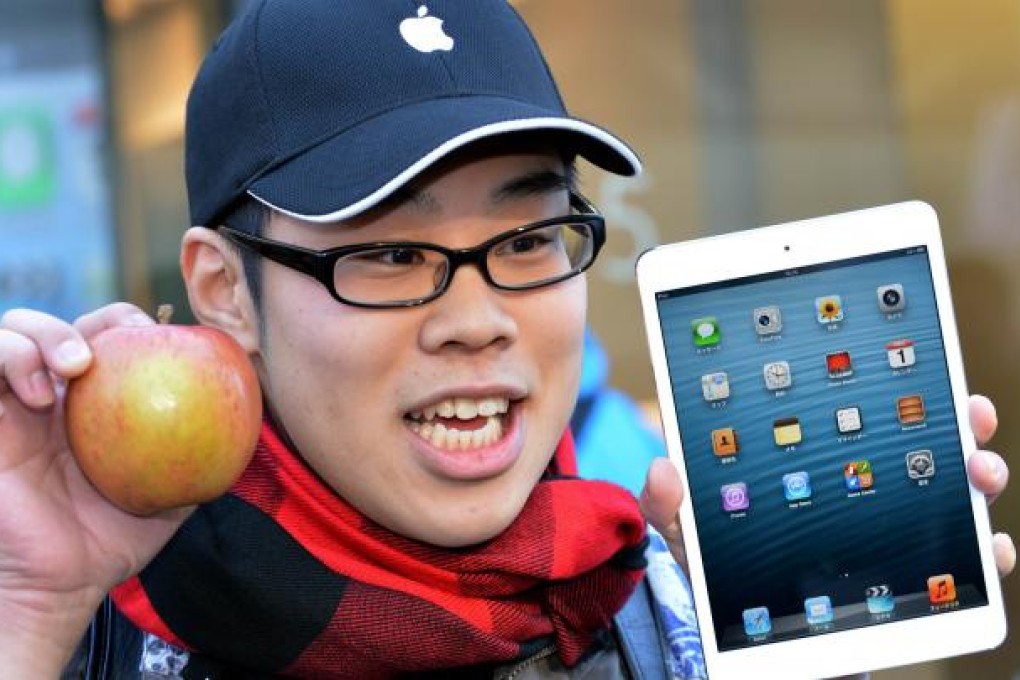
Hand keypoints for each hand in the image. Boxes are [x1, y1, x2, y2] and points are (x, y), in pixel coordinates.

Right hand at [0, 305, 192, 673]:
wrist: (65, 582)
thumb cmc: (118, 538)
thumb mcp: (178, 494)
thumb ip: (209, 459)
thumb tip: (256, 426)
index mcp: (103, 401)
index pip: (116, 337)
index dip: (135, 324)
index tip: (162, 337)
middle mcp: (59, 395)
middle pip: (74, 322)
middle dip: (103, 318)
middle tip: (125, 341)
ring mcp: (18, 405)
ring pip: (16, 332)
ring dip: (46, 332)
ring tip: (77, 365)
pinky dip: (10, 360)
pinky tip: (42, 395)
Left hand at [638, 394, 1015, 577]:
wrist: (751, 641)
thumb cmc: (727, 576)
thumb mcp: (693, 537)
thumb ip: (674, 507)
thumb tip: (661, 469)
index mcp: (809, 463)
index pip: (850, 412)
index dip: (881, 383)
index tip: (910, 359)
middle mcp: (860, 488)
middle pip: (914, 443)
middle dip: (951, 421)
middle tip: (968, 411)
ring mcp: (888, 529)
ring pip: (946, 492)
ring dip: (975, 474)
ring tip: (980, 471)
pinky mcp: (908, 580)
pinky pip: (956, 561)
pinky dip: (982, 551)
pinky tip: (991, 545)